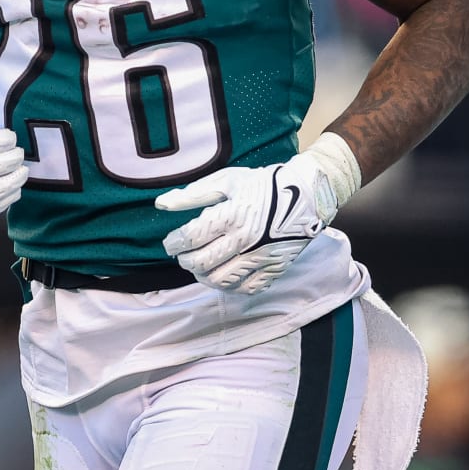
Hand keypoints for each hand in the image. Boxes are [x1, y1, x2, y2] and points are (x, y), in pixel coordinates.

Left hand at [155, 133, 359, 293]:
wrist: (307, 195)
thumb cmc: (263, 185)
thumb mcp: (227, 181)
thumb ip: (193, 195)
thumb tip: (161, 204)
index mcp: (233, 215)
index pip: (191, 238)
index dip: (174, 244)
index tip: (171, 243)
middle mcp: (246, 240)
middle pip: (202, 263)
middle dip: (185, 261)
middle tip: (183, 255)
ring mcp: (261, 257)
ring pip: (220, 281)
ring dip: (202, 276)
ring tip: (200, 266)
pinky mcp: (274, 269)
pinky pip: (245, 289)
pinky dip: (229, 286)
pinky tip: (222, 275)